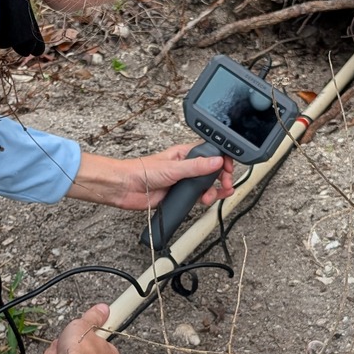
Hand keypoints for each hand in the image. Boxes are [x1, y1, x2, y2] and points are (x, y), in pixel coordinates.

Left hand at [66, 145, 234, 210]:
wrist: (126, 188)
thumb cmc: (142, 171)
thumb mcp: (174, 168)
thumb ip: (197, 166)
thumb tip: (217, 161)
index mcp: (185, 153)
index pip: (210, 152)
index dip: (222, 159)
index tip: (228, 168)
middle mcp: (185, 166)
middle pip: (212, 170)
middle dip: (221, 177)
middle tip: (225, 184)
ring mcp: (182, 181)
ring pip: (206, 185)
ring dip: (214, 190)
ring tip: (214, 195)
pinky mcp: (178, 194)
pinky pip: (196, 196)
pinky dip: (205, 199)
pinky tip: (207, 200)